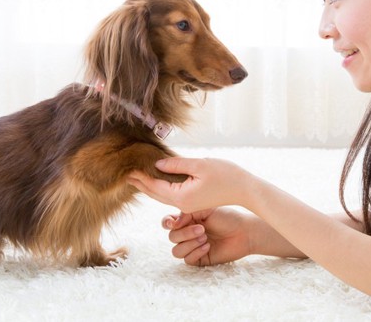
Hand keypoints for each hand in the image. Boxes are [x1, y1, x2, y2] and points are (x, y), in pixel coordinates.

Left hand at [128, 157, 252, 212]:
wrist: (245, 190)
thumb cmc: (226, 175)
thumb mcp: (200, 165)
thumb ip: (177, 165)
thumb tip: (157, 165)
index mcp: (181, 196)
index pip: (154, 187)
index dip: (140, 177)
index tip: (127, 169)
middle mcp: (182, 203)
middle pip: (155, 194)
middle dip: (141, 183)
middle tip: (125, 174)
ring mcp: (188, 204)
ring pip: (162, 196)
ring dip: (149, 187)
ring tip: (137, 178)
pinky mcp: (194, 201)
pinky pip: (171, 195)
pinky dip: (160, 188)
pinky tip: (158, 181)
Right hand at [162, 208, 252, 265]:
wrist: (243, 232)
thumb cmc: (227, 218)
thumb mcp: (206, 209)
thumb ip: (187, 213)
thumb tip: (173, 224)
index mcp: (187, 219)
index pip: (168, 223)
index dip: (166, 223)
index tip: (173, 223)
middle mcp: (188, 234)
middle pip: (172, 237)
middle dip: (184, 233)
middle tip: (202, 229)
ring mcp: (193, 247)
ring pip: (176, 251)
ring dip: (189, 244)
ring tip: (205, 238)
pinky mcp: (200, 259)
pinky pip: (187, 260)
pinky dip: (195, 252)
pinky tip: (208, 246)